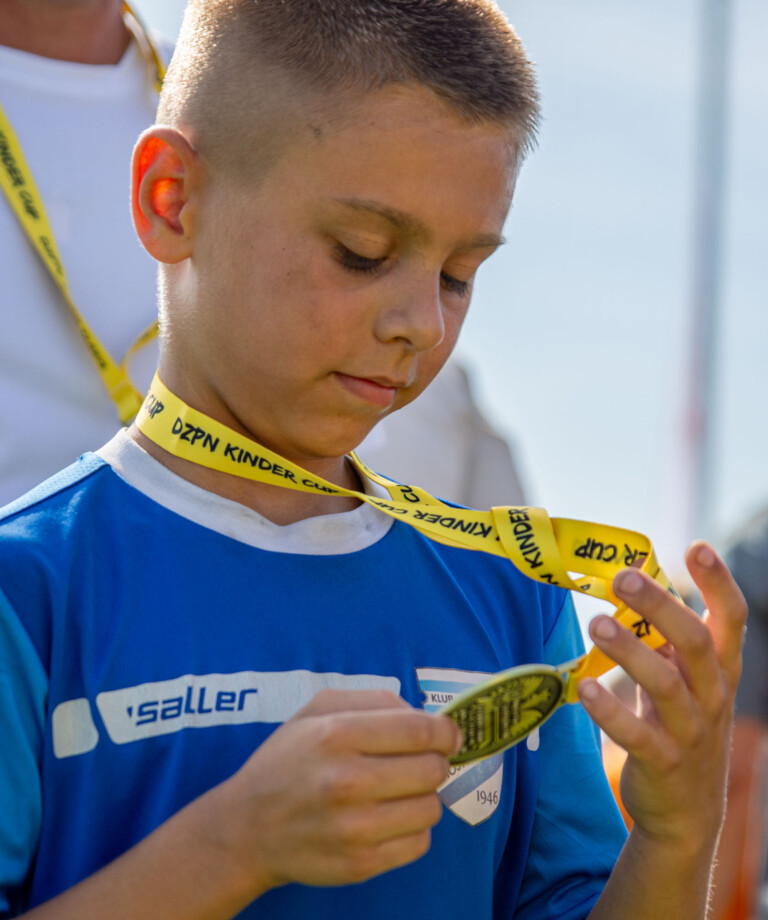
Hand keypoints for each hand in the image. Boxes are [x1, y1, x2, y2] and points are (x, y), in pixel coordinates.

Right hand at [205, 689, 461, 896]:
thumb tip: (425, 716)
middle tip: (419, 762)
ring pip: (431, 808)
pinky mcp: (360, 864)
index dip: (445, 731)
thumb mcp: (316, 710)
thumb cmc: (287, 761)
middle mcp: (346, 781)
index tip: (449, 735)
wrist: (247, 828)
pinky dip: (412, 829)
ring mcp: (354, 828)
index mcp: (336, 735)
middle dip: (434, 762)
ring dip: (423, 797)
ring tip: (397, 792)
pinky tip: (387, 819)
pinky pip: (420, 844)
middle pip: (431, 769)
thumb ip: (373, 700)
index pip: (419, 730)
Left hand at [577, 541, 746, 848]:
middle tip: (623, 577)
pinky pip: (638, 735)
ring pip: (666, 686)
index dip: (718, 582)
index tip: (697, 547)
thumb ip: (668, 638)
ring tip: (597, 623)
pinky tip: (587, 689)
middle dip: (661, 606)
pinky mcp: (664, 763)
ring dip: (631, 652)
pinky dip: (612, 711)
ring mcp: (691, 732)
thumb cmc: (679, 724)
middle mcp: (713, 695)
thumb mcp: (686, 679)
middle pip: (694, 643)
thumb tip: (633, 580)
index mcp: (720, 668)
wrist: (686, 810)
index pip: (731, 619)